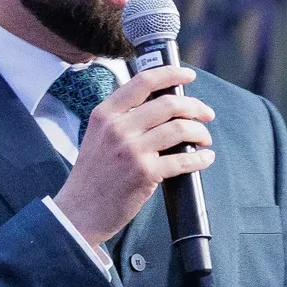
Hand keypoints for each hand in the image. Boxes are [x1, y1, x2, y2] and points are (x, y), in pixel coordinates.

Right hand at [50, 65, 215, 246]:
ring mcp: (131, 150)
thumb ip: (123, 119)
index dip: (171, 75)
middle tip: (207, 114)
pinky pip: (183, 159)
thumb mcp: (98, 136)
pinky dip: (201, 158)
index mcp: (105, 114)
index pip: (142, 82)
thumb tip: (161, 106)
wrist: (79, 211)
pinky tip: (206, 158)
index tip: (188, 76)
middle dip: (196, 107)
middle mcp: (117, 128)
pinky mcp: (145, 172)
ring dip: (200, 132)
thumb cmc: (93, 175)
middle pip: (169, 104)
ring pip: (180, 129)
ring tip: (204, 139)